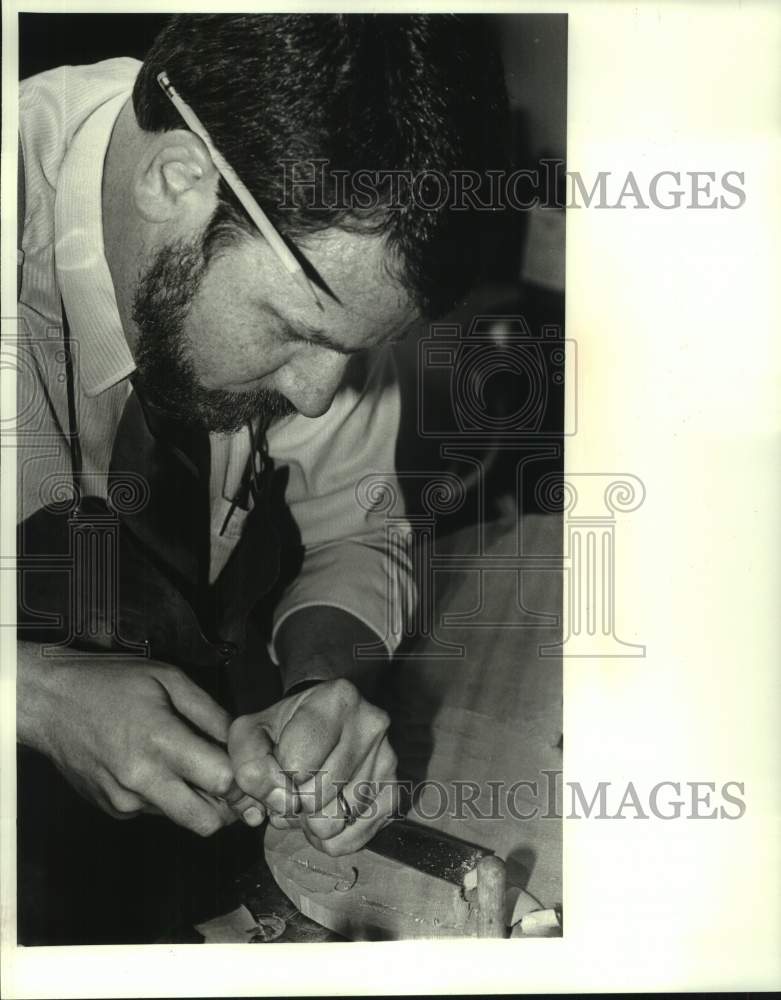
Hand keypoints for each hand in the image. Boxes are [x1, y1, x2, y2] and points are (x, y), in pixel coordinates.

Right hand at [18, 652, 264, 835]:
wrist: (51, 704)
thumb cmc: (112, 683)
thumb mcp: (168, 680)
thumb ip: (210, 712)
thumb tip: (241, 740)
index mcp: (160, 741)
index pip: (221, 781)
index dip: (243, 776)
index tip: (249, 765)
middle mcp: (143, 780)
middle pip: (207, 821)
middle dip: (229, 806)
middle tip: (233, 781)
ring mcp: (125, 801)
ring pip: (183, 820)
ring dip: (199, 802)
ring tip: (196, 769)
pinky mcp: (114, 810)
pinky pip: (158, 812)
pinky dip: (170, 798)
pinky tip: (160, 769)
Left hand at [228, 679, 397, 855]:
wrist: (323, 723)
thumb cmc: (286, 728)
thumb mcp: (252, 731)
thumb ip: (249, 763)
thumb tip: (278, 800)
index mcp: (337, 699)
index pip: (295, 765)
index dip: (275, 777)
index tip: (277, 765)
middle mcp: (371, 725)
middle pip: (314, 798)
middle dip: (291, 803)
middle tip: (290, 787)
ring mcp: (388, 759)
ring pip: (334, 823)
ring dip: (309, 822)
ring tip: (307, 798)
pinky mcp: (395, 791)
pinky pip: (354, 839)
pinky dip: (331, 838)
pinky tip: (325, 812)